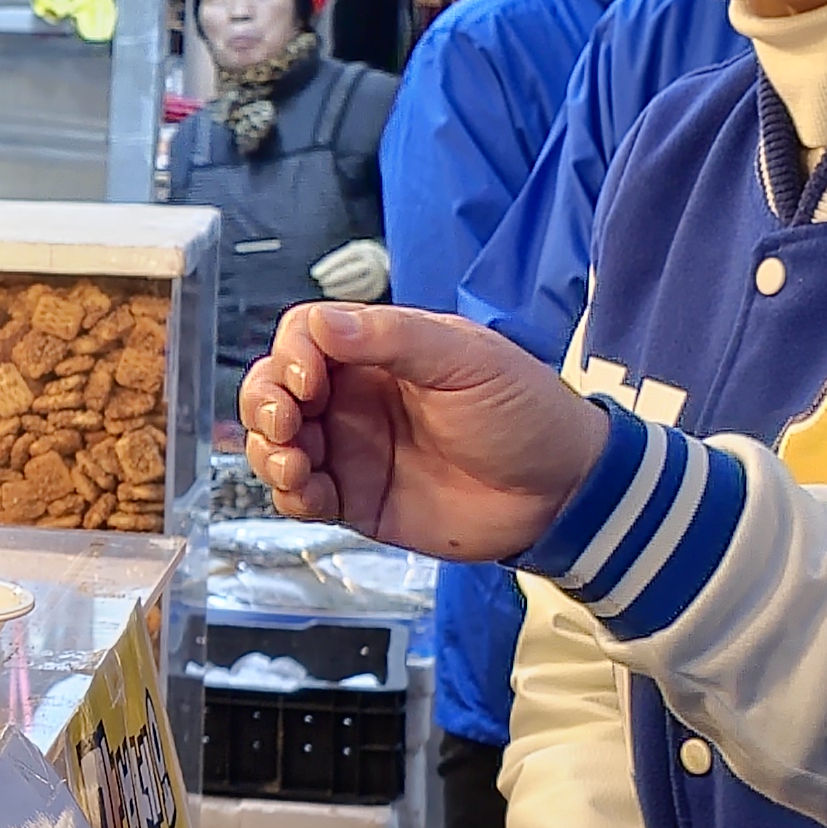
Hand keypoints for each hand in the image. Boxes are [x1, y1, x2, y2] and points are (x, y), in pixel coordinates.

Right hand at [239, 305, 610, 556]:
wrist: (562, 493)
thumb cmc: (527, 413)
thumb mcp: (466, 360)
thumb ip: (393, 340)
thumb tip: (322, 327)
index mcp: (381, 351)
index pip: (306, 336)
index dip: (292, 355)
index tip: (307, 378)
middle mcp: (358, 397)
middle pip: (275, 387)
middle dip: (264, 402)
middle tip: (287, 422)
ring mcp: (354, 449)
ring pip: (277, 443)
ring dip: (268, 450)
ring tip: (293, 462)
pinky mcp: (358, 500)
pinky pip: (301, 496)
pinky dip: (288, 494)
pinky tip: (307, 491)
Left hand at [310, 237, 397, 305]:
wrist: (384, 264)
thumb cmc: (359, 257)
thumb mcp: (353, 251)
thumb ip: (339, 260)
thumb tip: (317, 274)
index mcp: (367, 249)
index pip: (348, 255)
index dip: (330, 265)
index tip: (315, 273)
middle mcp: (377, 261)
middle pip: (354, 270)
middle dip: (335, 278)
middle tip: (321, 282)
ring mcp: (380, 276)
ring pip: (359, 284)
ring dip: (340, 289)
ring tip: (327, 290)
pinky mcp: (378, 289)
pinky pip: (363, 294)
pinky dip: (348, 296)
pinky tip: (337, 295)